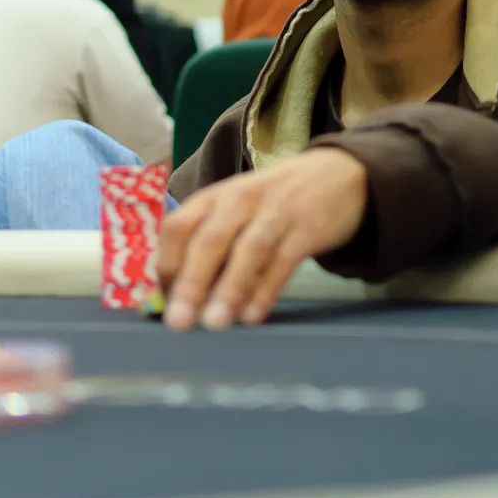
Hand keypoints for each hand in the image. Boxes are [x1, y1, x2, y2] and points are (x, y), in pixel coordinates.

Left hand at [158, 149, 367, 330]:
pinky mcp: (307, 228)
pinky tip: (253, 315)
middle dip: (192, 282)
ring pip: (248, 250)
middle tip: (178, 322)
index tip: (159, 302)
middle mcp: (242, 200)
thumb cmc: (274, 199)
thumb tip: (177, 295)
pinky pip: (284, 261)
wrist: (338, 174)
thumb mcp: (238, 207)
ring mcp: (277, 212)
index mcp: (216, 196)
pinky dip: (267, 289)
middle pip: (210, 240)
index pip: (179, 226)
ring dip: (230, 288)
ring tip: (215, 323)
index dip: (167, 264)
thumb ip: (211, 242)